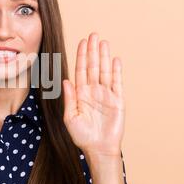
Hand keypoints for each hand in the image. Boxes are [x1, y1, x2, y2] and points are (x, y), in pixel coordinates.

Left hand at [63, 32, 124, 157]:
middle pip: (93, 66)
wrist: (98, 149)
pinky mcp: (117, 100)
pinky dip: (116, 71)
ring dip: (104, 57)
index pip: (81, 70)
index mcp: (81, 94)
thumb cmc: (82, 136)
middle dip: (93, 51)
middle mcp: (93, 91)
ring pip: (105, 71)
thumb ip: (69, 98)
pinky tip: (115, 59)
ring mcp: (106, 94)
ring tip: (103, 42)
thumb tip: (66, 80)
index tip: (82, 42)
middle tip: (93, 35)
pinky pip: (117, 83)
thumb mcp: (70, 117)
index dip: (82, 56)